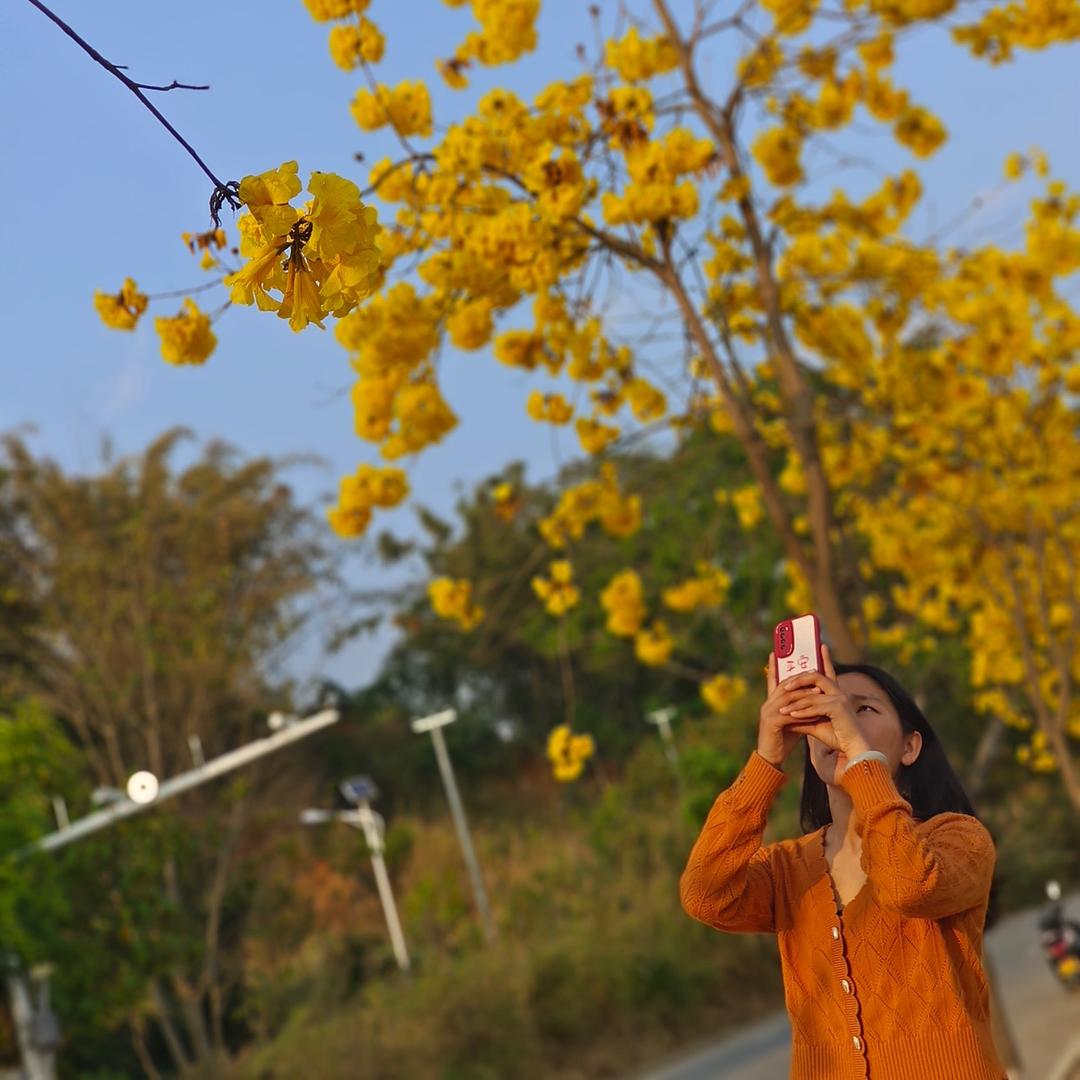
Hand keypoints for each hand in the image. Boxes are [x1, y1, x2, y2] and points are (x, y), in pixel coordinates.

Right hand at [757, 649, 826, 767]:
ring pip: (788, 697)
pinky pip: (789, 713)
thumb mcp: (793, 720)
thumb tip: (815, 696)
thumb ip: (800, 708)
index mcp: (771, 701)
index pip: (774, 679)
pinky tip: (813, 710)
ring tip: (819, 689)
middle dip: (800, 677)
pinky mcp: (771, 722)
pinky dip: (803, 711)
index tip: (778, 651)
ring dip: (805, 692)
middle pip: (785, 685)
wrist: (771, 758)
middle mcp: (768, 704)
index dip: (776, 665)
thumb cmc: (783, 739)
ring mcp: (767, 712)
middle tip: (815, 670)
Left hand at [775, 644, 871, 758]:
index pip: (828, 672)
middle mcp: (838, 693)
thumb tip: (785, 713)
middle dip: (798, 680)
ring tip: (781, 709)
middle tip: (784, 686)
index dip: (825, 658)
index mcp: (835, 693)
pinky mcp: (838, 708)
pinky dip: (802, 711)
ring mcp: (840, 699)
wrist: (853, 750)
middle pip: (816, 677)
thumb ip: (801, 716)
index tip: (821, 645)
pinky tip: (791, 716)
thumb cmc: (837, 737)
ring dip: (795, 702)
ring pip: (812, 694)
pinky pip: (815, 707)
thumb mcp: (815, 723)